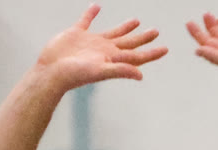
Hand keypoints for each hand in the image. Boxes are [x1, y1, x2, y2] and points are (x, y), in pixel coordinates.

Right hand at [36, 6, 166, 89]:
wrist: (51, 71)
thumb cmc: (75, 74)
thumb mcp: (100, 72)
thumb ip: (121, 71)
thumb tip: (141, 75)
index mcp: (113, 59)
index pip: (138, 56)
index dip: (152, 53)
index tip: (166, 48)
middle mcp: (105, 51)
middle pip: (129, 42)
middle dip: (143, 38)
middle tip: (156, 31)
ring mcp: (91, 42)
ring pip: (113, 32)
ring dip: (125, 27)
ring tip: (137, 21)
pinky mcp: (76, 34)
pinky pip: (86, 21)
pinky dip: (90, 14)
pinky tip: (97, 6)